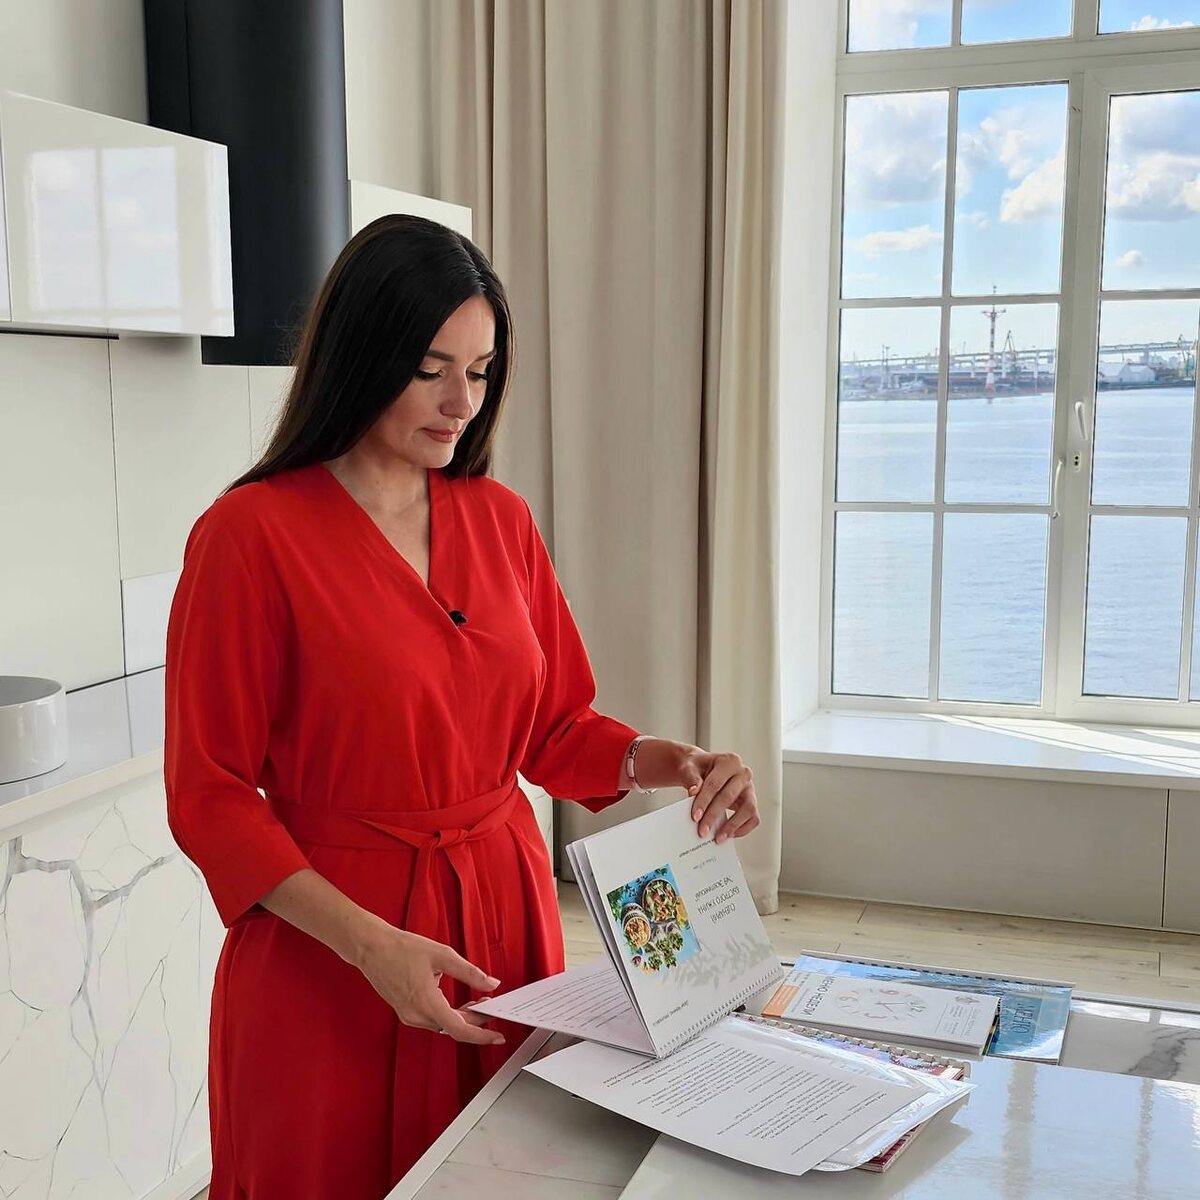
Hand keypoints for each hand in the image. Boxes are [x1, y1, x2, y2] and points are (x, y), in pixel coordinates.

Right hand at [354, 924, 504, 1045]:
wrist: (372, 947)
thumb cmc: (402, 948)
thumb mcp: (443, 955)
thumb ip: (470, 972)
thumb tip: (492, 984)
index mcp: (427, 1003)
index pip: (460, 1030)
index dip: (482, 1035)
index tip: (497, 1037)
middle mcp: (416, 1015)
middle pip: (454, 1027)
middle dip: (476, 1020)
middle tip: (491, 1006)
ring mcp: (409, 1016)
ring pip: (444, 1025)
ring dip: (463, 1017)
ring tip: (478, 1001)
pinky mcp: (405, 1012)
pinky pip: (433, 1020)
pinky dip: (448, 1014)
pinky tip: (457, 1002)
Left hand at [679, 749, 758, 843]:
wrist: (703, 768)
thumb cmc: (697, 767)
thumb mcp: (689, 767)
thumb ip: (691, 777)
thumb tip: (694, 792)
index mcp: (729, 761)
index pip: (715, 783)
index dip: (704, 800)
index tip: (695, 816)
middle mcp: (743, 773)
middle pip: (729, 797)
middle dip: (714, 816)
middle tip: (702, 831)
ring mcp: (750, 788)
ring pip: (747, 809)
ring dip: (732, 826)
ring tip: (718, 838)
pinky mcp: (752, 801)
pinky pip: (753, 818)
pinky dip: (742, 829)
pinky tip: (727, 835)